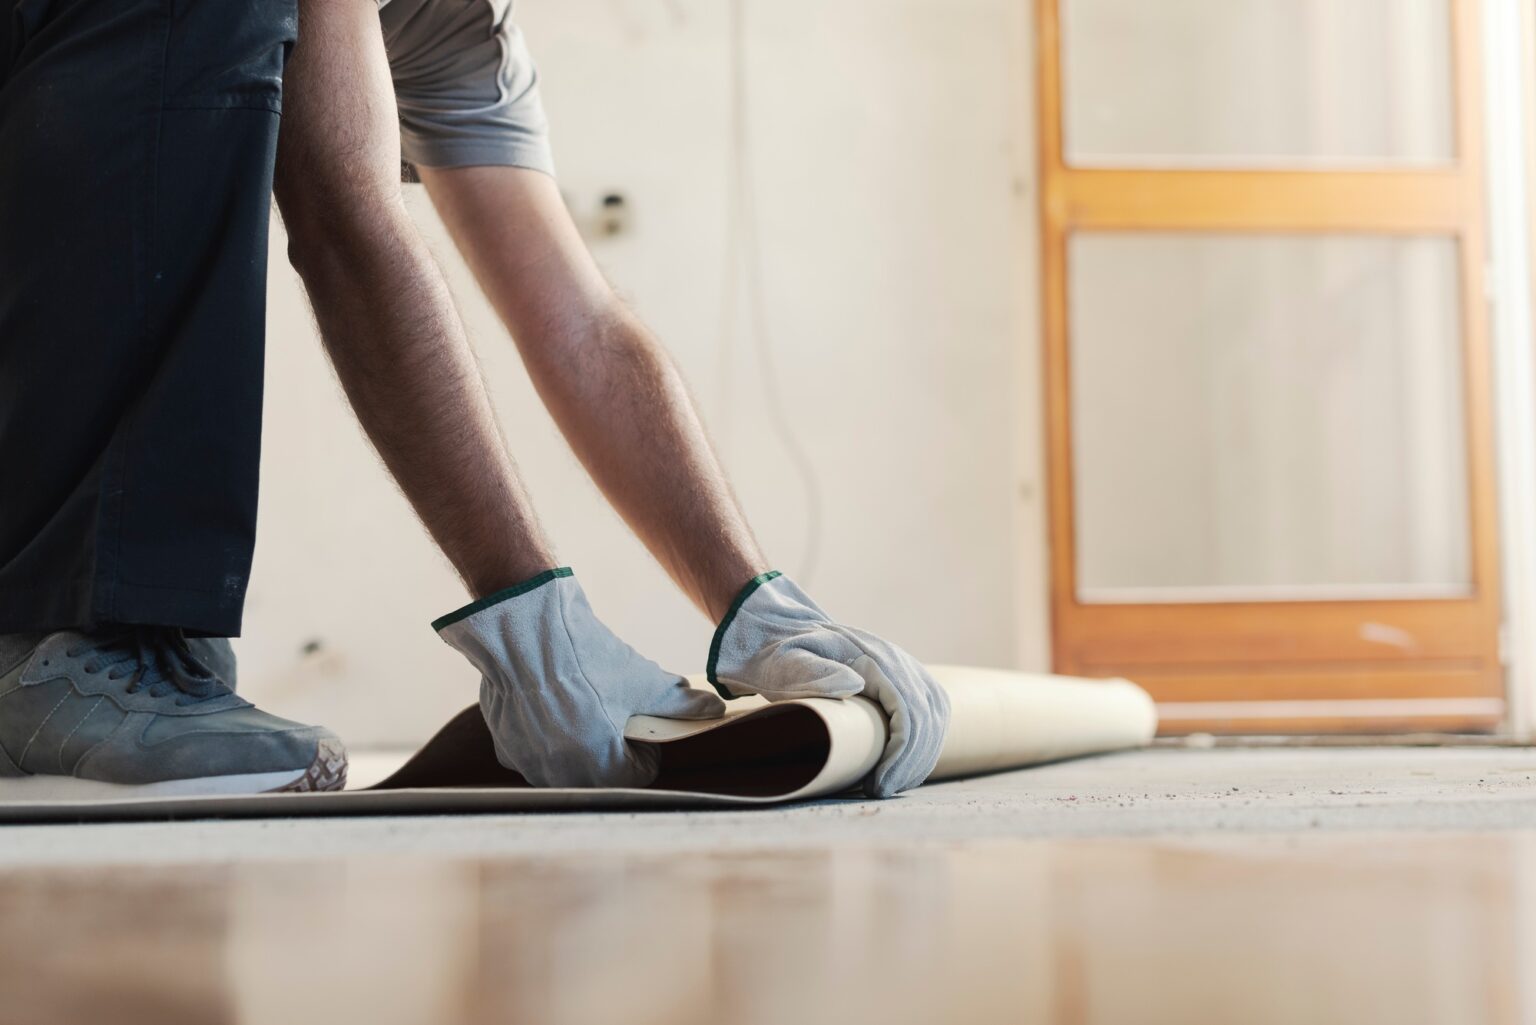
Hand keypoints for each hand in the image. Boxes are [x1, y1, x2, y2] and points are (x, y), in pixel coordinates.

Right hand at [435, 568, 724, 786]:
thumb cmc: (587, 659)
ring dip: (578, 749)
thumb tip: (714, 709)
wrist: (526, 633)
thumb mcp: (643, 680)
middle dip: (612, 752)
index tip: (640, 726)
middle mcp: (563, 775)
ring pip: (566, 768)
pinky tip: (549, 707)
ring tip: (582, 709)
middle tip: (613, 716)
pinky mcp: (507, 748)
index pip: (638, 775)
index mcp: (602, 766)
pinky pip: (535, 755)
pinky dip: (545, 739)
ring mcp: (531, 765)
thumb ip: (681, 703)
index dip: (645, 749)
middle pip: (601, 776)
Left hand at [707, 573, 949, 797]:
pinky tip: (900, 770)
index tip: (880, 784)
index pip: (909, 710)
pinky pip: (929, 716)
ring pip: (934, 719)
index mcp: (875, 659)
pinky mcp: (904, 682)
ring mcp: (905, 670)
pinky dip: (920, 746)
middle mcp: (898, 662)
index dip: (901, 753)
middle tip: (881, 792)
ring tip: (889, 786)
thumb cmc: (783, 657)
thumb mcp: (788, 663)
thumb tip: (854, 684)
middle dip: (910, 763)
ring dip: (918, 758)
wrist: (785, 636)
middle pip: (928, 719)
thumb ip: (813, 672)